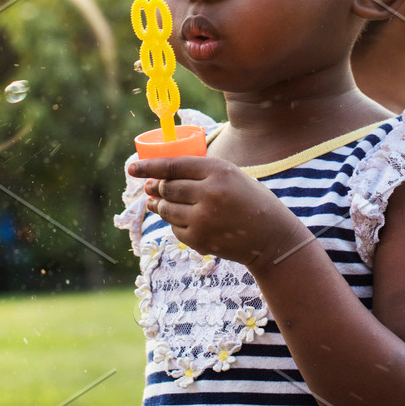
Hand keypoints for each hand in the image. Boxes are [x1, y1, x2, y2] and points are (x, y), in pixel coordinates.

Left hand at [129, 156, 303, 269]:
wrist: (272, 238)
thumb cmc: (250, 202)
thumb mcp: (231, 176)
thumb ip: (199, 173)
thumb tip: (157, 179)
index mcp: (219, 171)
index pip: (173, 166)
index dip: (149, 166)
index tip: (132, 168)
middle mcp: (209, 193)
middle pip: (167, 188)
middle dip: (154, 188)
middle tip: (149, 187)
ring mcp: (203, 218)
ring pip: (166, 209)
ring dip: (158, 206)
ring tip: (156, 203)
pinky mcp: (200, 240)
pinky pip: (175, 228)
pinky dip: (176, 224)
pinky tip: (186, 220)